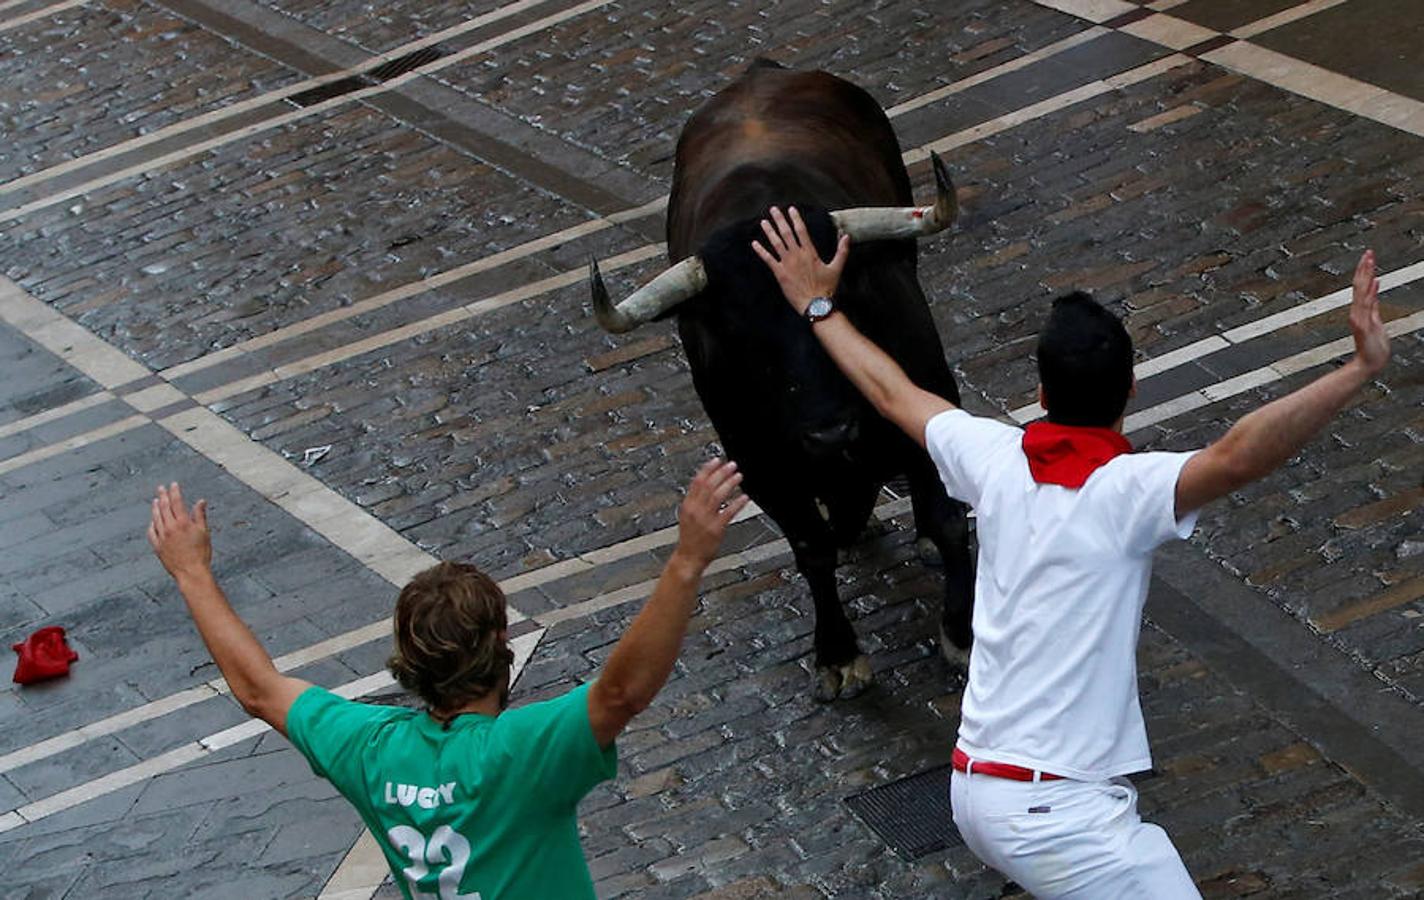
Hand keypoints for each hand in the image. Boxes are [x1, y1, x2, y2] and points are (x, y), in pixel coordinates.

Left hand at [147, 482, 212, 582]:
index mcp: (182, 523)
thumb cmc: (201, 553)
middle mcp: (169, 528)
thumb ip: (200, 515)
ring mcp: (161, 537)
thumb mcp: (204, 532)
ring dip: (155, 508)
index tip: (173, 484)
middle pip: (164, 507)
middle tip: (161, 488)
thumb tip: (201, 501)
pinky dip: (152, 524)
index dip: (175, 491)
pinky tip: (153, 521)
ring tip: (156, 501)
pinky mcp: (157, 546)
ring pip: (156, 518)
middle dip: (162, 496)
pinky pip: (151, 532)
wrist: (190, 572)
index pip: (176, 502)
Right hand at [673, 459, 748, 567]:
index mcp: (687, 505)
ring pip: (718, 495)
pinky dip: (737, 502)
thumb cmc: (690, 539)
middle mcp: (696, 510)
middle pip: (709, 485)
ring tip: (739, 476)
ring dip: (730, 483)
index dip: (708, 469)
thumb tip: (705, 486)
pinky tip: (744, 497)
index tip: (717, 460)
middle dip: (721, 473)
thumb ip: (695, 502)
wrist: (688, 558)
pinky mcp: (716, 528)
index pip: (697, 482)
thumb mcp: (687, 516)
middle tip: (732, 465)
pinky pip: (728, 512)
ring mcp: (705, 519)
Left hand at [751, 206, 850, 313]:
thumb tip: (847, 236)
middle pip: (787, 233)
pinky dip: (761, 251)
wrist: (816, 305)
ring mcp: (787, 264)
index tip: (791, 209)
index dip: (796, 219)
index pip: (801, 231)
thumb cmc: (826, 288)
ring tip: (763, 222)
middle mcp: (797, 255)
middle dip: (780, 220)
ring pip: (776, 243)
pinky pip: (768, 260)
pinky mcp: (780, 274)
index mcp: (810, 252)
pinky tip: (754, 243)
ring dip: (769, 231)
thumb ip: (842, 251)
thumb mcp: (837, 268)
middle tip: (773, 209)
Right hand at [1349, 249, 1389, 375]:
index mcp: (1362, 311)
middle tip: (1368, 252)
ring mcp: (1360, 319)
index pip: (1361, 287)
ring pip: (1362, 293)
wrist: (1368, 365)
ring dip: (1366, 276)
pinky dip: (1371, 294)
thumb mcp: (1376, 324)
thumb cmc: (1373, 348)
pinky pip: (1368, 307)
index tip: (1367, 256)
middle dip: (1364, 268)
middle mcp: (1358, 312)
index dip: (1364, 271)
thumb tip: (1375, 291)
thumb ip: (1374, 308)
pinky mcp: (1364, 326)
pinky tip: (1374, 282)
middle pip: (1360, 286)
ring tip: (1369, 261)